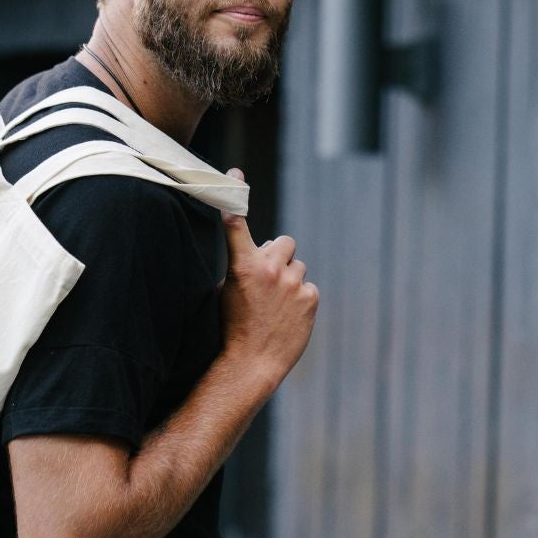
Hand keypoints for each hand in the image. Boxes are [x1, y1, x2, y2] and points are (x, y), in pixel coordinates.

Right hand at [218, 168, 317, 386]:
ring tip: (276, 306)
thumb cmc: (233, 328)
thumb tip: (259, 254)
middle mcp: (270, 268)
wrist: (251, 363)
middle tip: (269, 279)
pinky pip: (308, 287)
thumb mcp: (226, 291)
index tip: (234, 174)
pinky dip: (301, 299)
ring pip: (298, 266)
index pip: (236, 223)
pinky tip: (288, 316)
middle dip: (279, 256)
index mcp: (242, 265)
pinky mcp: (311, 297)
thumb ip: (243, 267)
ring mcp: (293, 282)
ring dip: (290, 279)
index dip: (234, 195)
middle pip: (284, 242)